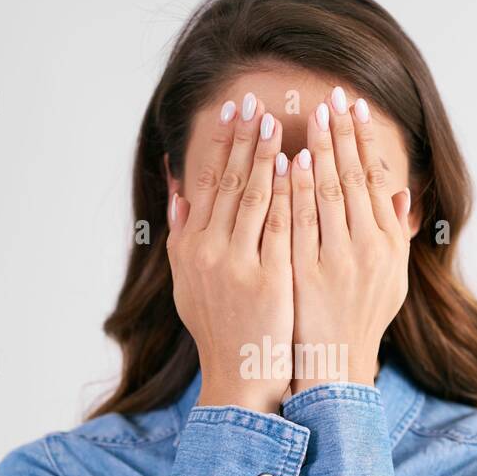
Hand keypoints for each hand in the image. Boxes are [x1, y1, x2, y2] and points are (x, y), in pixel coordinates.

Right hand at [166, 93, 292, 414]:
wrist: (241, 375)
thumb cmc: (220, 328)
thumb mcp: (188, 280)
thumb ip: (182, 233)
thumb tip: (178, 188)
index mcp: (191, 247)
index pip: (208, 183)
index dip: (223, 145)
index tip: (235, 112)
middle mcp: (208, 251)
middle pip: (229, 182)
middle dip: (245, 139)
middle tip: (257, 100)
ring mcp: (237, 264)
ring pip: (254, 197)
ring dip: (266, 156)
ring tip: (281, 122)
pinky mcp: (268, 278)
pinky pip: (280, 225)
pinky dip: (287, 193)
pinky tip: (298, 167)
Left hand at [289, 87, 410, 394]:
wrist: (333, 366)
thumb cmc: (359, 320)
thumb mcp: (390, 278)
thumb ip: (394, 232)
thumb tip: (400, 190)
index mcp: (387, 245)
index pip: (375, 180)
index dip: (365, 141)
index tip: (355, 107)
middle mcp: (366, 249)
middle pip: (352, 179)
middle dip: (341, 135)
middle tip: (331, 96)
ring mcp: (334, 261)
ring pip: (326, 195)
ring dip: (319, 152)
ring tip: (311, 116)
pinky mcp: (303, 273)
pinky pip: (297, 222)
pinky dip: (294, 190)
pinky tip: (288, 162)